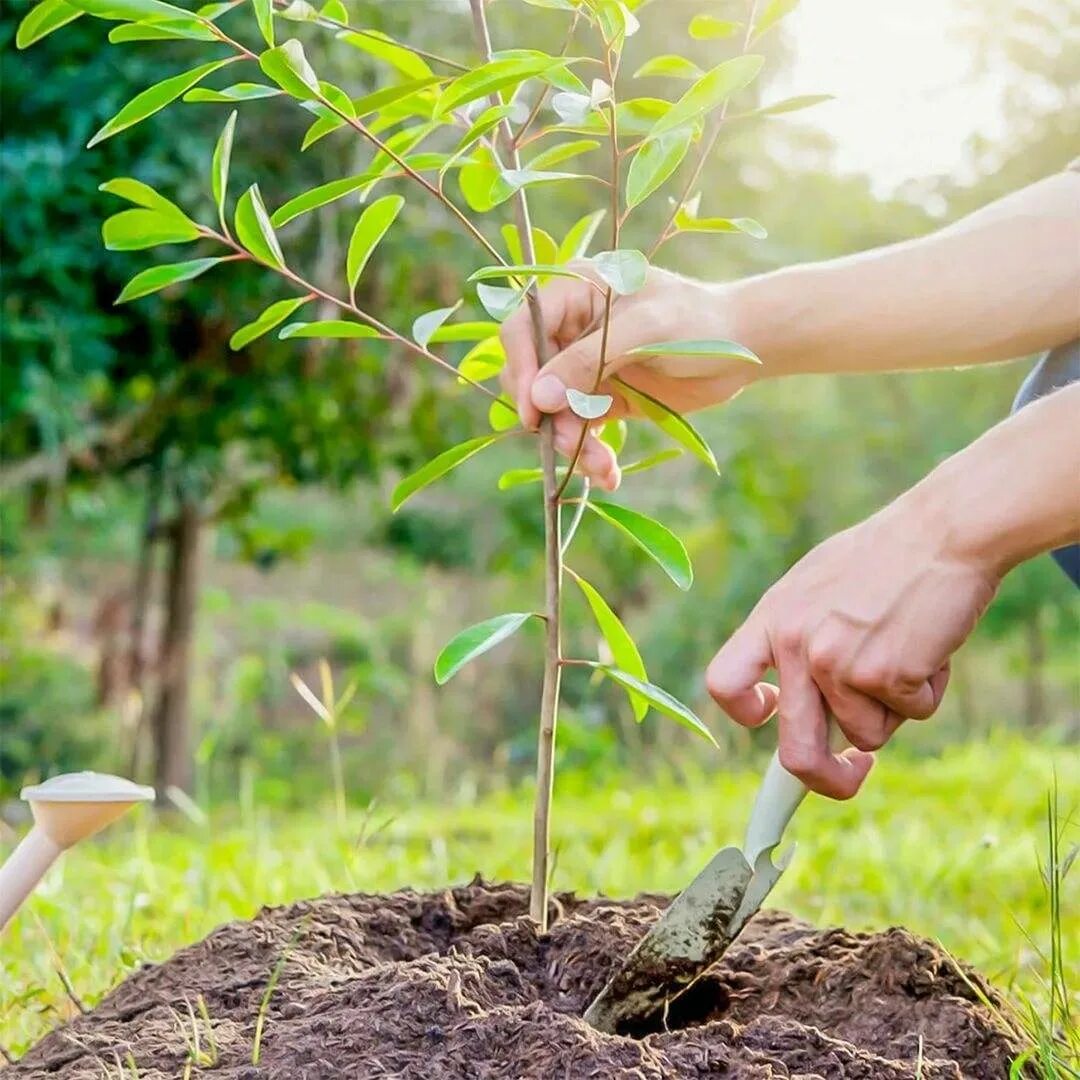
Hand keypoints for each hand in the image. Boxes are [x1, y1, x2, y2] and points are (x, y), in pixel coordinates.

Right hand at [498, 264, 760, 489]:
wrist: (744, 348)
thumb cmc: (697, 322)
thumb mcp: (644, 331)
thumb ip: (589, 361)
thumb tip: (539, 397)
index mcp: (573, 294)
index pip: (522, 330)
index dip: (521, 370)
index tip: (533, 413)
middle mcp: (571, 330)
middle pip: (532, 379)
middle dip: (549, 417)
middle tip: (571, 446)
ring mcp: (585, 367)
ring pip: (554, 413)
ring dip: (572, 444)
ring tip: (602, 467)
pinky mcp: (602, 398)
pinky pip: (580, 430)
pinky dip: (590, 454)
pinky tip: (608, 474)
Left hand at [704, 493, 999, 798]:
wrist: (944, 531)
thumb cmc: (887, 555)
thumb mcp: (818, 585)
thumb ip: (800, 635)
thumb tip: (796, 700)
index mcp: (773, 618)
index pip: (724, 683)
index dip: (746, 712)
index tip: (774, 716)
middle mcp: (796, 645)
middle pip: (794, 751)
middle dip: (827, 780)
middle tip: (853, 773)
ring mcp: (838, 663)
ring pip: (868, 734)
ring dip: (895, 707)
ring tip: (909, 648)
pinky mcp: (886, 675)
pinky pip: (913, 714)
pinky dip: (929, 691)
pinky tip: (931, 644)